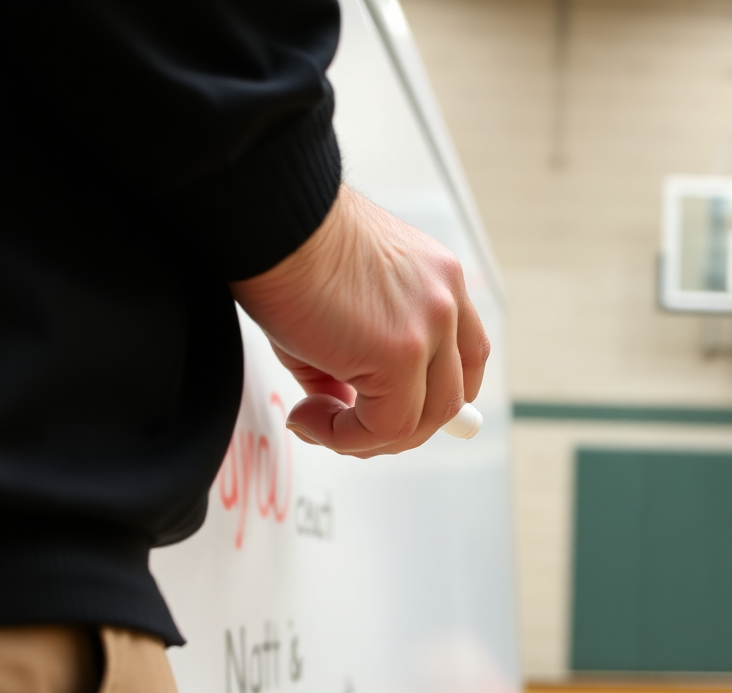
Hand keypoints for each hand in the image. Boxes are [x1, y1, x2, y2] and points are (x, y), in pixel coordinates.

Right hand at [230, 185, 489, 456]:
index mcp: (438, 279)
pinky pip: (386, 426)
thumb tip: (340, 410)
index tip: (384, 409)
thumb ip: (349, 363)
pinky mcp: (401, 354)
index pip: (463, 357)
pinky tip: (309, 416)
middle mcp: (445, 300)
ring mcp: (430, 327)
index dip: (430, 397)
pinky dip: (345, 436)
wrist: (268, 216)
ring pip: (424, 420)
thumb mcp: (333, 308)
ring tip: (318, 419)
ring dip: (368, 437)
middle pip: (452, 397)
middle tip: (345, 427)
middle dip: (399, 427)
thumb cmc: (285, 246)